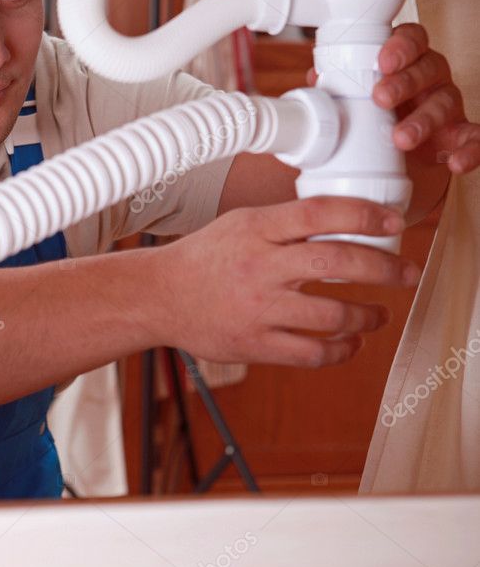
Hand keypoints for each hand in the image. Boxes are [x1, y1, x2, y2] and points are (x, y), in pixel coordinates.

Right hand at [157, 197, 419, 367]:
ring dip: (369, 316)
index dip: (363, 215)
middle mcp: (260, 267)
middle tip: (406, 273)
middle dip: (384, 270)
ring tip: (380, 314)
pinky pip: (312, 353)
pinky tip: (352, 343)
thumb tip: (346, 223)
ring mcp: (258, 309)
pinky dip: (342, 350)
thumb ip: (287, 223)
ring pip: (333, 315)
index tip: (393, 223)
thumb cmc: (206, 257)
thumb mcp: (242, 223)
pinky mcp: (255, 345)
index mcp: (256, 229)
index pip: (319, 213)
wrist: (160, 296)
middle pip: (336, 263)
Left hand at [306, 23, 479, 173]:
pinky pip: (476, 139)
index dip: (400, 47)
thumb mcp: (355, 102)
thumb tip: (315, 78)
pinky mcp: (460, 136)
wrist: (396, 160)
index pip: (411, 40)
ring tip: (400, 138)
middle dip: (405, 81)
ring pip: (445, 103)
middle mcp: (431, 79)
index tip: (381, 62)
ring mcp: (448, 107)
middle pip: (427, 68)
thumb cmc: (376, 118)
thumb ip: (339, 89)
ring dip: (423, 120)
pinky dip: (471, 151)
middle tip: (381, 98)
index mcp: (405, 63)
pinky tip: (456, 162)